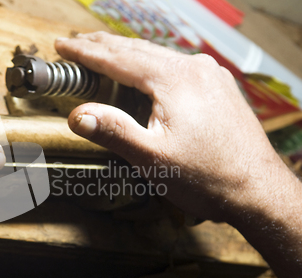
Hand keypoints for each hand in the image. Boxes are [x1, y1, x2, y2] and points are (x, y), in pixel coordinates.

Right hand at [55, 32, 297, 223]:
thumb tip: (78, 115)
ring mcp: (210, 76)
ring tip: (102, 53)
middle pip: (137, 50)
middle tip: (75, 44)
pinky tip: (143, 72)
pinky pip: (175, 67)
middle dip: (102, 47)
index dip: (86, 53)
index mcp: (175, 80)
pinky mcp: (217, 88)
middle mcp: (195, 69)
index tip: (63, 47)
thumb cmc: (208, 177)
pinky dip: (149, 66)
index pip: (118, 59)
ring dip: (126, 55)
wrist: (258, 191)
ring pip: (157, 57)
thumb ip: (114, 132)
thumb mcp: (153, 159)